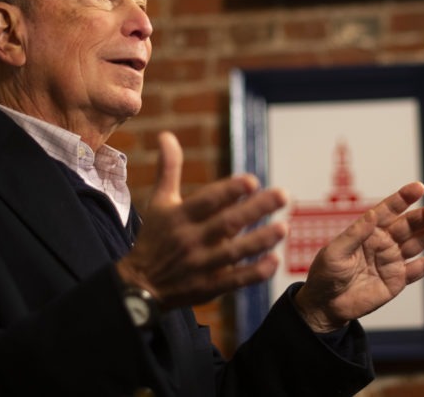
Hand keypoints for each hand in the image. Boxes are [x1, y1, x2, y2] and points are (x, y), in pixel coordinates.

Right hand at [117, 132, 288, 309]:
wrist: (139, 285)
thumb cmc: (155, 236)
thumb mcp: (159, 202)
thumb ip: (169, 169)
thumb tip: (167, 134)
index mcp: (179, 216)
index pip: (207, 201)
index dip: (229, 191)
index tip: (252, 181)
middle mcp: (190, 240)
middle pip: (226, 224)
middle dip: (255, 209)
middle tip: (282, 195)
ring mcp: (200, 265)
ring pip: (234, 252)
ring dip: (260, 240)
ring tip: (284, 227)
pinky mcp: (208, 287)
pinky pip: (234, 281)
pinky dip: (254, 273)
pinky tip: (274, 260)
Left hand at [293, 182, 423, 332]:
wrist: (326, 305)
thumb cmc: (326, 274)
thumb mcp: (335, 252)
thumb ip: (356, 234)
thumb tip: (372, 214)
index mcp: (368, 230)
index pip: (388, 210)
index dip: (403, 199)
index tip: (418, 188)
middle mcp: (383, 242)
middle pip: (408, 225)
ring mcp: (392, 260)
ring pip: (418, 243)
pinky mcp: (398, 279)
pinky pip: (420, 269)